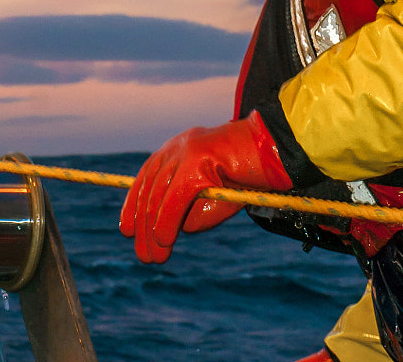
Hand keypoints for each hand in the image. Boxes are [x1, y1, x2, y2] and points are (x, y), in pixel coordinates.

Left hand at [119, 110, 291, 262]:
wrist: (275, 149)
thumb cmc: (248, 173)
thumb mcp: (214, 196)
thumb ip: (191, 210)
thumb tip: (168, 231)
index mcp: (178, 149)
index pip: (147, 177)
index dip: (134, 204)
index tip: (127, 229)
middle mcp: (177, 146)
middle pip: (150, 189)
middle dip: (143, 226)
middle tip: (145, 257)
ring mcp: (186, 152)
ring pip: (159, 196)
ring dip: (153, 232)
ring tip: (155, 257)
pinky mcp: (196, 162)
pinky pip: (174, 199)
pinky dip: (166, 223)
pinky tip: (165, 241)